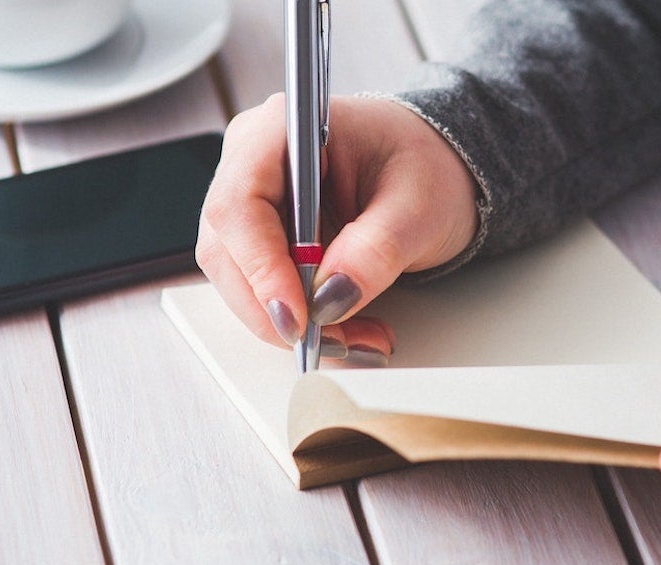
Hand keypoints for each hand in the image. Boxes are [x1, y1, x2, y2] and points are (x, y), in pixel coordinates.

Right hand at [196, 94, 477, 364]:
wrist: (432, 171)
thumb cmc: (423, 165)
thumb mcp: (419, 206)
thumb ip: (376, 249)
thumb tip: (330, 297)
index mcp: (282, 129)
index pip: (240, 204)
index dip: (260, 267)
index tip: (298, 316)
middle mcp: (252, 162)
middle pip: (228, 251)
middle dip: (278, 309)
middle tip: (337, 340)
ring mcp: (251, 202)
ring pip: (239, 280)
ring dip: (292, 323)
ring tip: (356, 339)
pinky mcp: (260, 238)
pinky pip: (260, 290)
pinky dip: (300, 320)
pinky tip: (344, 329)